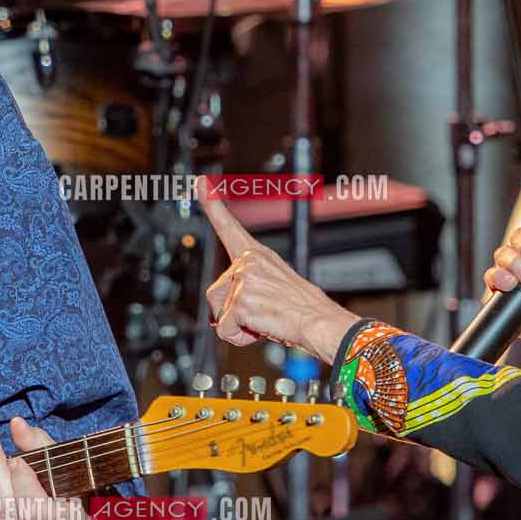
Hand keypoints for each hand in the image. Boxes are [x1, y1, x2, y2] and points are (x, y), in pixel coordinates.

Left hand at [201, 195, 359, 360]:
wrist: (320, 322)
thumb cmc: (304, 309)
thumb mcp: (276, 285)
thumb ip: (252, 285)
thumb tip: (233, 303)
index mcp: (258, 255)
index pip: (229, 226)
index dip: (211, 205)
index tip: (200, 182)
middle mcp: (249, 262)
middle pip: (214, 293)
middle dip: (230, 312)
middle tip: (261, 314)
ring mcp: (244, 281)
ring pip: (218, 312)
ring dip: (237, 325)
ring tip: (264, 321)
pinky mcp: (241, 302)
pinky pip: (225, 329)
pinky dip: (240, 337)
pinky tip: (262, 329)